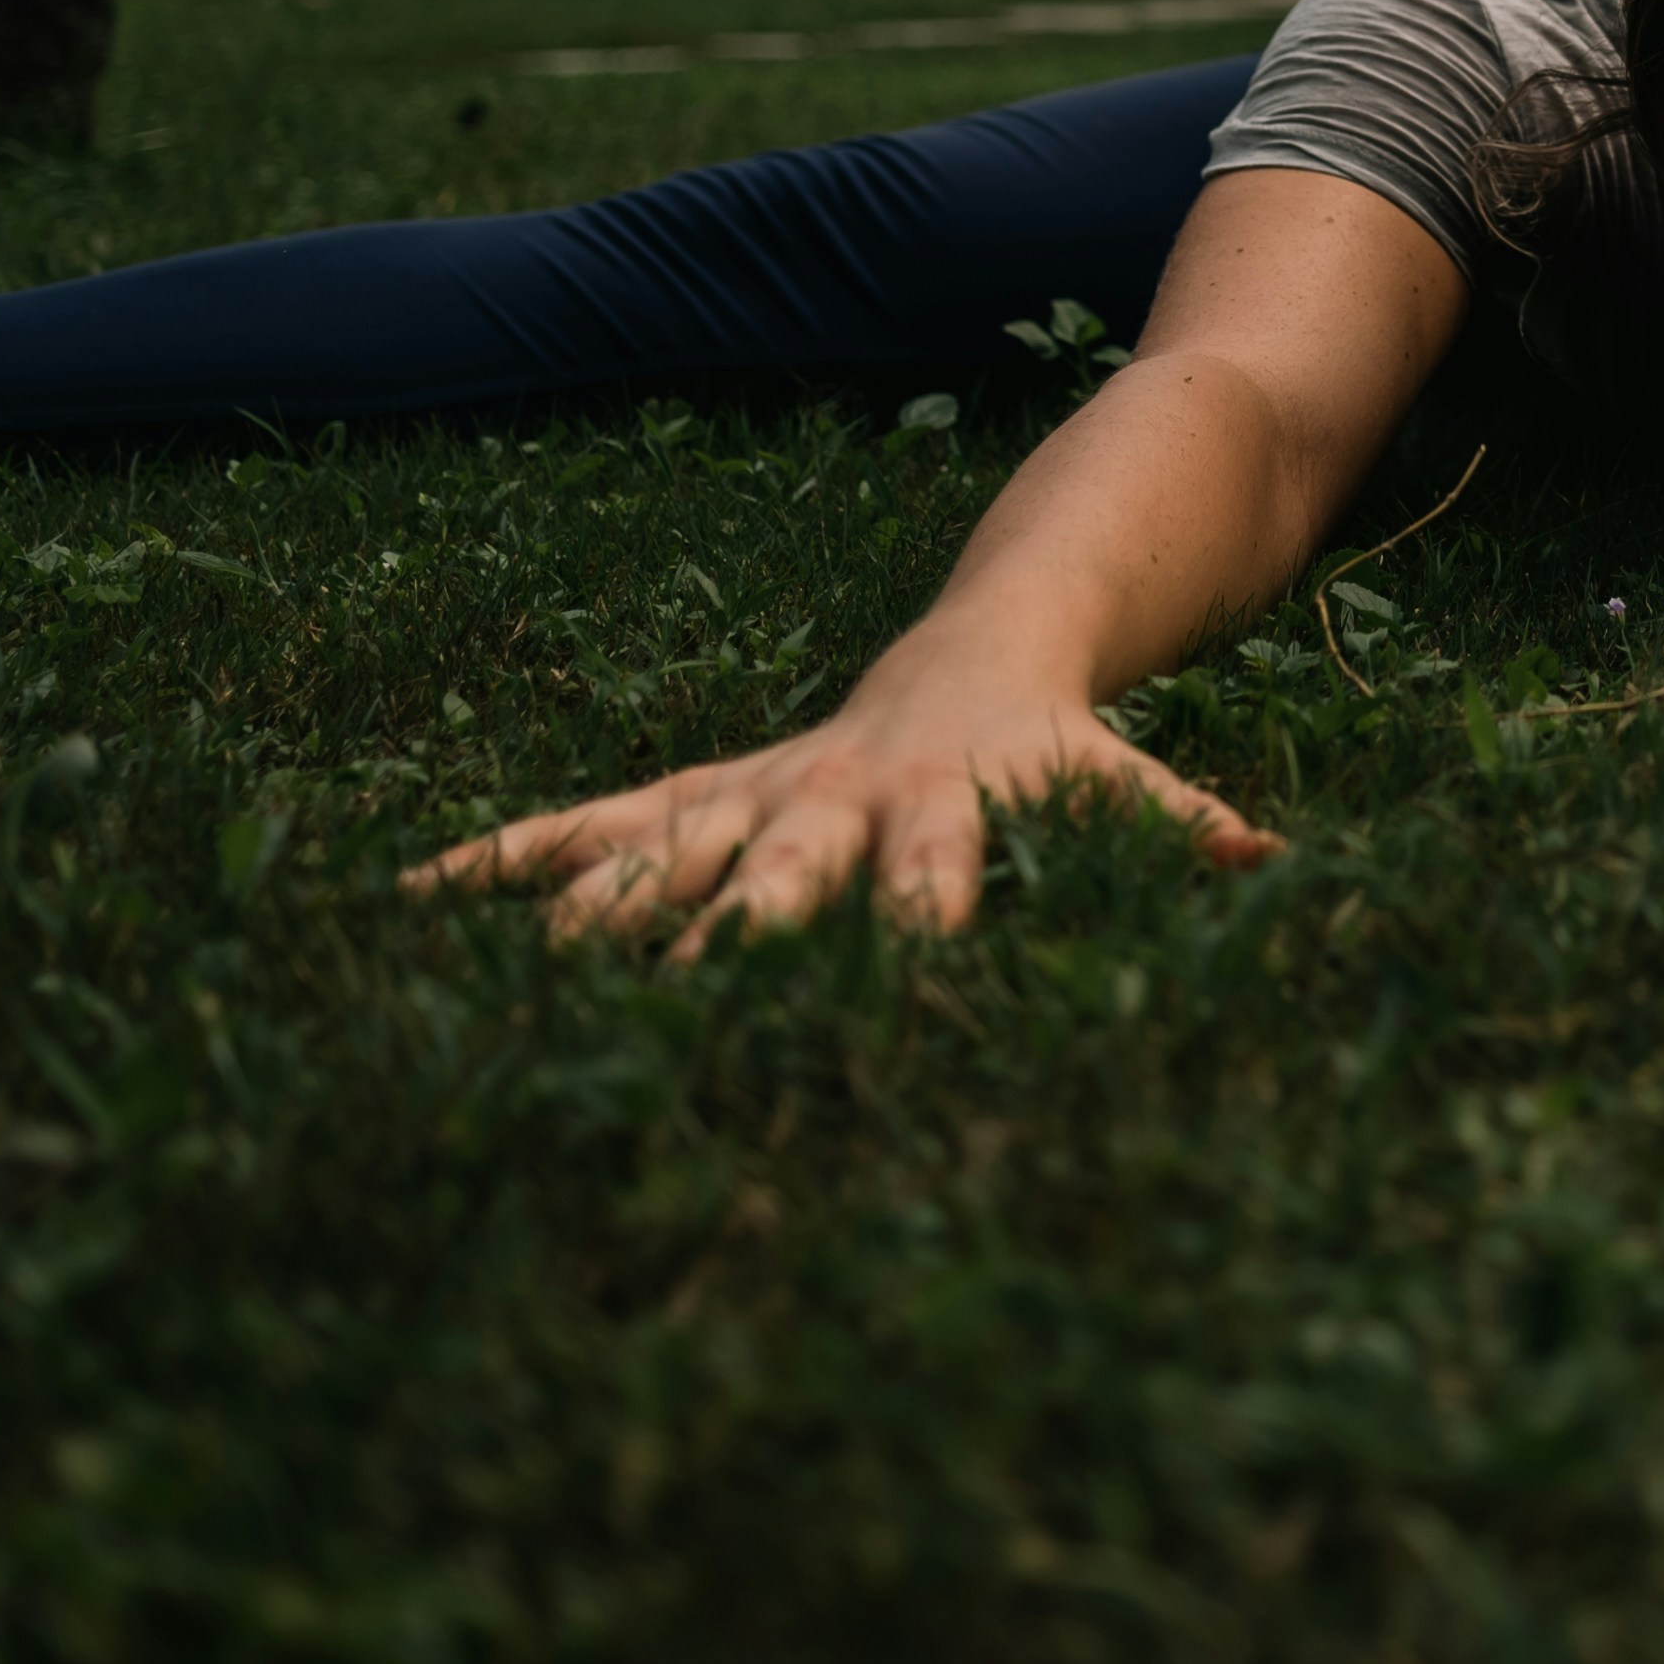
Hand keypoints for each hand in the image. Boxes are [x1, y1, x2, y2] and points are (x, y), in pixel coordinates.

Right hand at [408, 628, 1274, 947]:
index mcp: (942, 807)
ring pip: (656, 858)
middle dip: (732, 937)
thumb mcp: (1116, 778)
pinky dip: (495, 870)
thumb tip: (1268, 859)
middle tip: (684, 1006)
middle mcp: (828, 804)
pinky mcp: (689, 801)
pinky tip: (395, 910)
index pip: (933, 874)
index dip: (923, 919)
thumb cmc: (1045, 754)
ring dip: (590, 918)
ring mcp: (747, 801)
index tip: (911, 972)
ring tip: (504, 980)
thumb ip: (1179, 820)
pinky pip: (581, 835)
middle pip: (775, 876)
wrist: (977, 657)